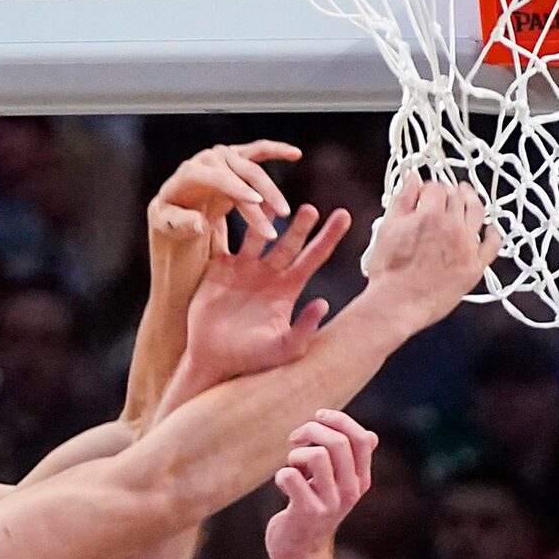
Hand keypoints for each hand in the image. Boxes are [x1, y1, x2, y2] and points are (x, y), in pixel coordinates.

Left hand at [148, 140, 300, 247]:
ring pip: (253, 167)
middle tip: (279, 216)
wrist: (174, 207)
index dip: (238, 189)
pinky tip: (295, 154)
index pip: (219, 177)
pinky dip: (277, 150)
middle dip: (262, 194)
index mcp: (190, 173)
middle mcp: (208, 159)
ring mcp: (223, 157)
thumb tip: (201, 223)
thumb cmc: (169, 218)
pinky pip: (259, 151)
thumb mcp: (166, 225)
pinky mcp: (235, 158)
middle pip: (241, 173)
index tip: (256, 202)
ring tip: (285, 211)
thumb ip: (180, 224)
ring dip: (272, 188)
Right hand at [182, 204, 350, 388]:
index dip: (328, 237)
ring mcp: (243, 268)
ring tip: (270, 198)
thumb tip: (324, 305)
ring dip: (264, 216)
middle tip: (311, 209)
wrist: (214, 360)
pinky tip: (227, 202)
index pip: (313, 258)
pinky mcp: (219, 269)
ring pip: (257, 234)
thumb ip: (304, 328)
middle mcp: (268, 273)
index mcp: (287, 288)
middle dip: (300, 225)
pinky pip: (223, 241)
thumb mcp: (284, 348)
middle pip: (289, 243)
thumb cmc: (252, 358)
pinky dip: (224, 224)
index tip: (344, 215)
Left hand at [266, 410, 377, 558]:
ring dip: (296, 454)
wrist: (298, 551)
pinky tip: (284, 487)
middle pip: (338, 442)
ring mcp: (331, 503)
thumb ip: (350, 461)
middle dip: (312, 429)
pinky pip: (290, 476)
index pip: (363, 438)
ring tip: (293, 467)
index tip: (319, 417)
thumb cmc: (313, 509)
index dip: (339, 420)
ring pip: (317, 455)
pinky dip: (281, 475)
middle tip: (295, 439)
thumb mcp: (337, 486)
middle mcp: (351, 491)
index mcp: (361, 480)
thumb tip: (371, 436)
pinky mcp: (307, 512)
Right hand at [363, 177, 499, 329]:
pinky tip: (490, 229)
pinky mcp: (474, 267)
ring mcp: (467, 247)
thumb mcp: (387, 228)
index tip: (426, 194)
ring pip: (478, 213)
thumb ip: (402, 200)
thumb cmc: (389, 271)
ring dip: (474, 201)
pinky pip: (493, 245)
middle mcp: (453, 227)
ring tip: (469, 197)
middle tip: (447, 194)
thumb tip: (412, 178)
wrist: (397, 305)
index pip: (436, 188)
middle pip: (458, 197)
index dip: (429, 188)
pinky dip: (494, 233)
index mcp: (430, 214)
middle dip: (451, 192)